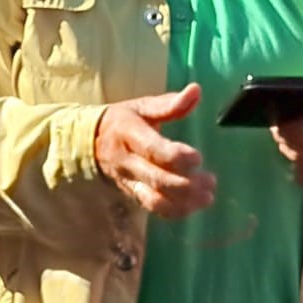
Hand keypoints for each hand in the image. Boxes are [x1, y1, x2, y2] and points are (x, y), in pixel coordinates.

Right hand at [94, 85, 215, 218]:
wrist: (91, 143)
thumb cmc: (124, 121)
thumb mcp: (142, 106)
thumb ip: (170, 103)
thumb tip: (196, 90)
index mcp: (129, 134)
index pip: (152, 150)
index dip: (177, 157)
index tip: (198, 158)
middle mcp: (127, 161)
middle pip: (156, 179)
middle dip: (186, 184)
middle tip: (211, 181)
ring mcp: (129, 181)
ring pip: (155, 199)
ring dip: (184, 202)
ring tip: (208, 197)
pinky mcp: (132, 194)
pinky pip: (153, 208)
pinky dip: (176, 211)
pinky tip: (195, 205)